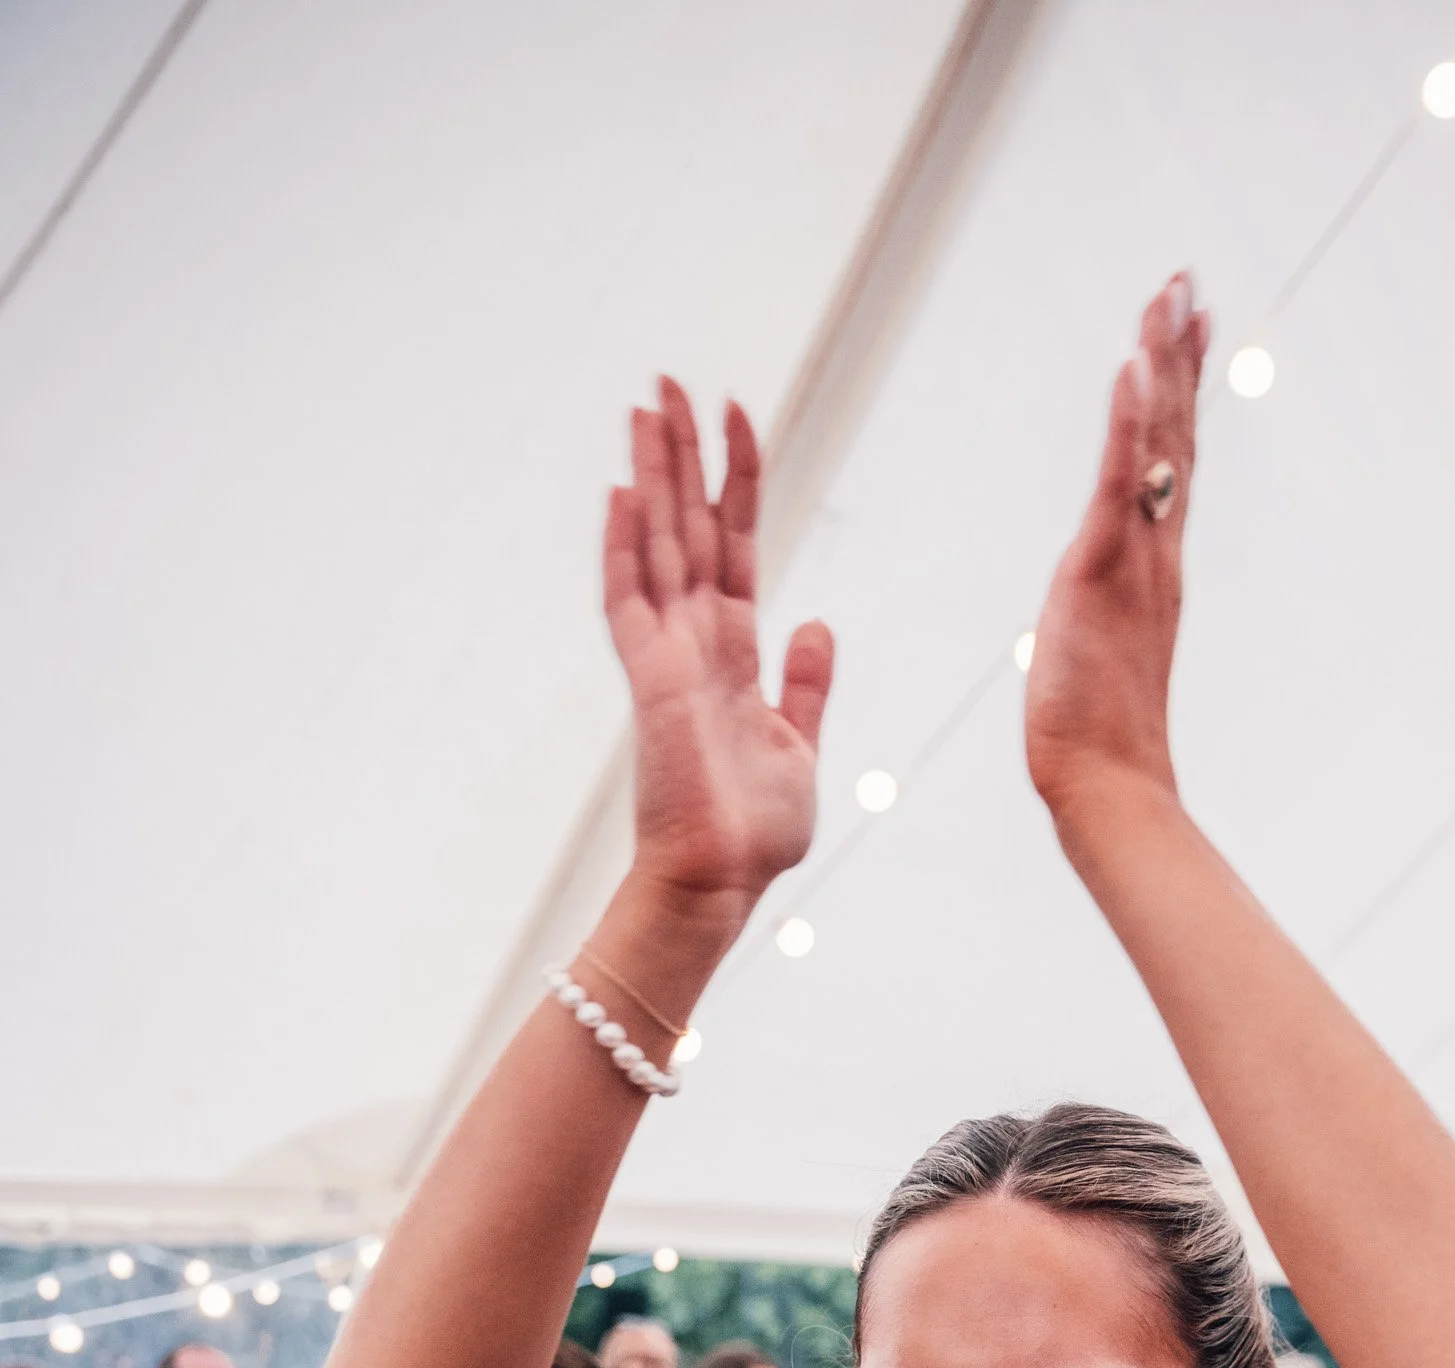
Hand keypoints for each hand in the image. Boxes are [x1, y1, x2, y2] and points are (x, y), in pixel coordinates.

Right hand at [603, 387, 833, 930]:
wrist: (724, 884)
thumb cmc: (754, 830)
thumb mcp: (798, 744)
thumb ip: (806, 683)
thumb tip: (818, 624)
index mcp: (733, 650)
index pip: (733, 544)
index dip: (736, 479)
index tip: (735, 414)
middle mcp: (695, 642)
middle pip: (687, 527)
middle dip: (680, 454)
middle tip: (668, 380)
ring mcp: (667, 659)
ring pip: (656, 546)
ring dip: (650, 477)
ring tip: (644, 407)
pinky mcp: (651, 685)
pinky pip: (630, 604)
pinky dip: (622, 551)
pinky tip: (618, 495)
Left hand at [1026, 274, 1207, 822]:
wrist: (1107, 784)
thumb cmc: (1098, 736)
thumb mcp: (1104, 649)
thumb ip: (1109, 610)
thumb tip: (1099, 596)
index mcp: (1154, 565)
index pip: (1171, 460)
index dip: (1180, 389)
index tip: (1190, 325)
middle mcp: (1155, 551)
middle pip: (1173, 433)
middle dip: (1179, 353)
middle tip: (1186, 281)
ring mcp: (1135, 559)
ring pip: (1153, 444)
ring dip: (1160, 364)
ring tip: (1166, 297)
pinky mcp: (1100, 572)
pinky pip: (1118, 484)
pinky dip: (1128, 423)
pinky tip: (1134, 367)